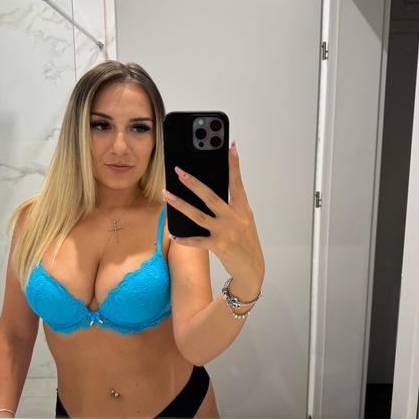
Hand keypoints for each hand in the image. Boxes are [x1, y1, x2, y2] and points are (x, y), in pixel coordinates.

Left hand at [163, 142, 263, 297]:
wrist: (252, 270)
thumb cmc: (246, 243)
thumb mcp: (244, 221)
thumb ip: (232, 207)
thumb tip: (210, 192)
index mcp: (243, 209)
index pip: (238, 183)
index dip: (234, 165)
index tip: (231, 148)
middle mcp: (234, 219)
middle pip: (211, 196)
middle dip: (193, 183)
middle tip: (179, 171)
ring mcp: (226, 232)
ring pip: (198, 216)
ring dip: (181, 204)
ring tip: (167, 195)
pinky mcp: (218, 246)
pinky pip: (197, 241)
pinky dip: (184, 238)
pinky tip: (174, 234)